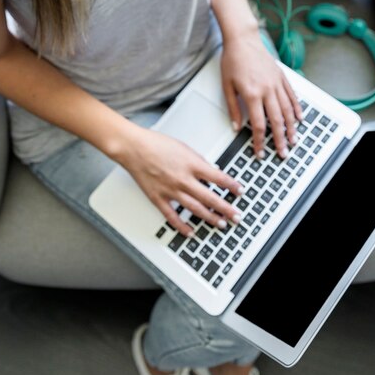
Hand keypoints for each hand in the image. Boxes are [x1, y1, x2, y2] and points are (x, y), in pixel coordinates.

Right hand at [117, 127, 244, 236]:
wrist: (133, 147)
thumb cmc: (156, 143)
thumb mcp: (184, 147)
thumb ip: (198, 161)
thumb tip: (210, 171)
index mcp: (192, 164)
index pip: (219, 178)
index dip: (232, 186)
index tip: (240, 191)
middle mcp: (183, 179)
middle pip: (210, 197)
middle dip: (226, 208)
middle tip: (236, 216)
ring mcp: (170, 191)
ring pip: (195, 209)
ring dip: (210, 218)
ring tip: (221, 224)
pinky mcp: (157, 198)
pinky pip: (172, 216)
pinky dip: (182, 226)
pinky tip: (190, 231)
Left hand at [220, 31, 302, 158]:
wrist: (243, 39)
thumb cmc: (232, 60)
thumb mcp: (226, 86)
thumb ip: (232, 108)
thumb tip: (236, 127)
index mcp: (252, 94)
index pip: (259, 125)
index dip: (259, 142)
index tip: (259, 151)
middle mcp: (267, 90)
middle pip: (277, 121)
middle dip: (280, 140)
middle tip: (283, 153)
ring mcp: (277, 83)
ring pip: (288, 110)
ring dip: (292, 128)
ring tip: (294, 140)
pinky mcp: (282, 77)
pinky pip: (292, 96)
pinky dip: (297, 109)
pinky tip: (299, 118)